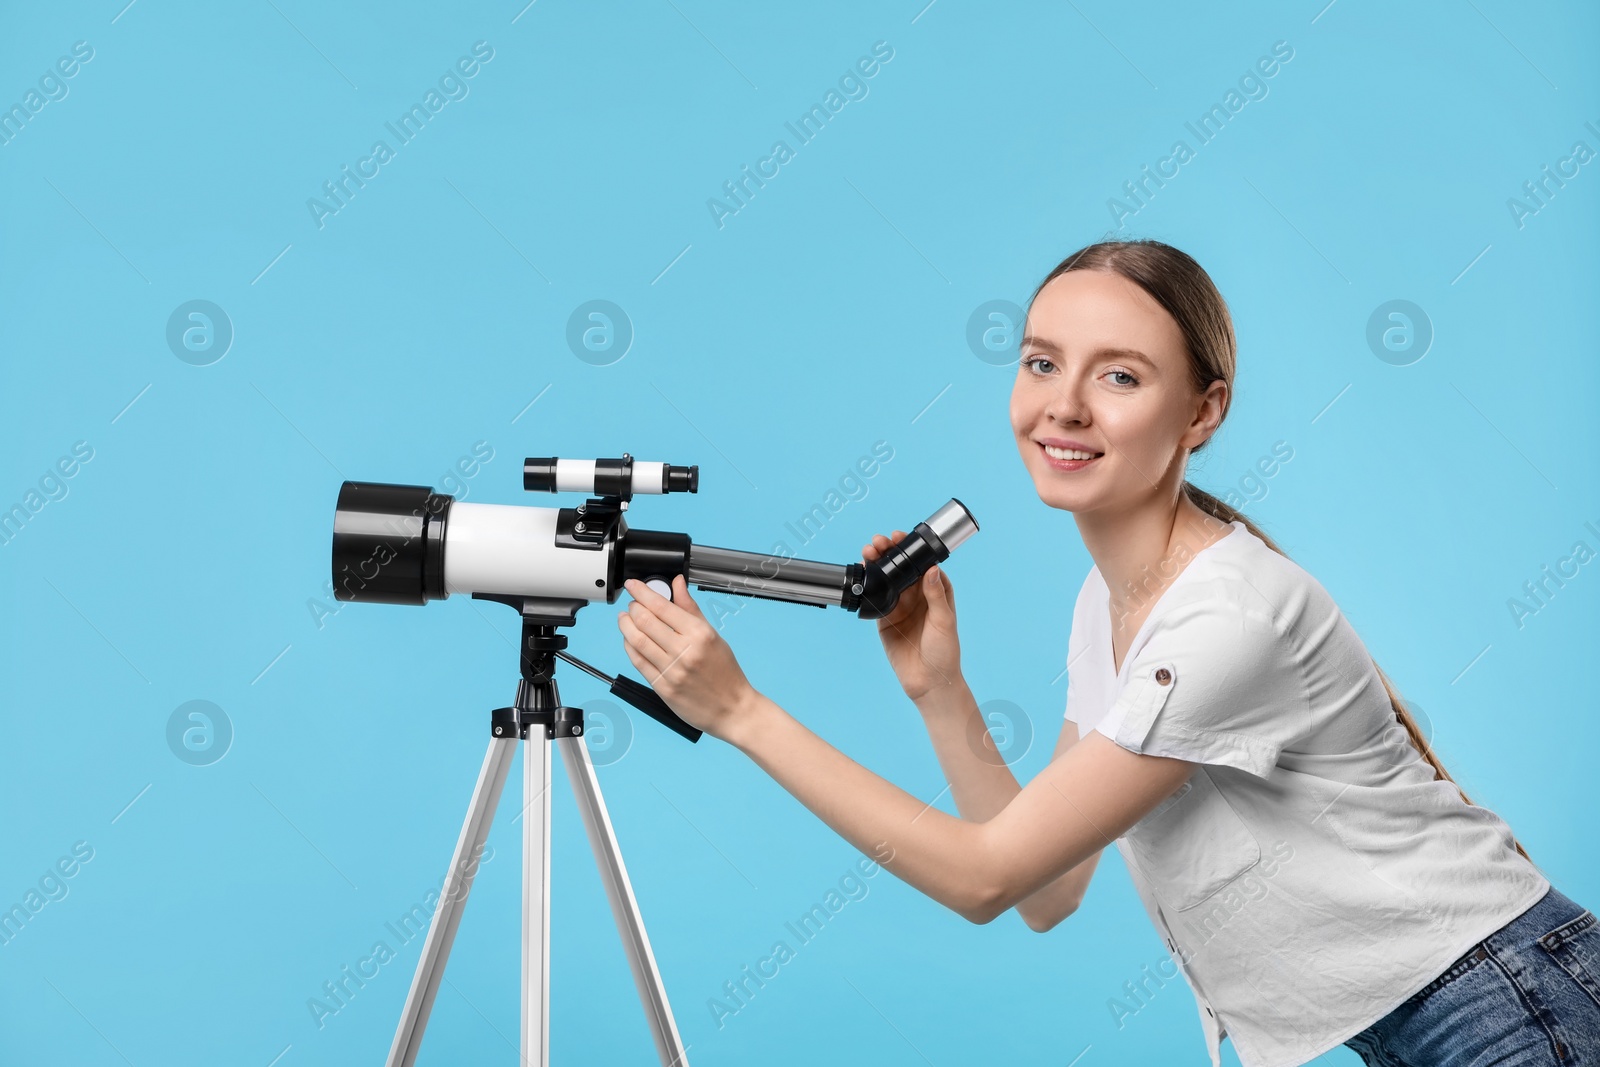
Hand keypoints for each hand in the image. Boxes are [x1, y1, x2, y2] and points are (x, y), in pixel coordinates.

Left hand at [616, 575, 760, 742]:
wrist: (731, 708)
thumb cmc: (725, 672)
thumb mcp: (712, 635)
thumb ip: (690, 608)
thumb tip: (677, 583)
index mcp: (700, 634)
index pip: (662, 606)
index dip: (642, 592)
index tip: (633, 586)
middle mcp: (685, 651)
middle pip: (645, 621)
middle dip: (633, 608)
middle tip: (632, 604)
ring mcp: (672, 671)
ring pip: (637, 640)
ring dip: (625, 625)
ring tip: (625, 619)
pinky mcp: (662, 687)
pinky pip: (638, 662)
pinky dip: (629, 646)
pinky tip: (629, 640)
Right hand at [863, 530, 961, 703]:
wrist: (929, 681)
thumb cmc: (945, 652)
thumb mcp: (944, 621)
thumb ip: (936, 595)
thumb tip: (932, 570)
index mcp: (936, 591)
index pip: (922, 563)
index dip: (911, 549)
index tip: (900, 538)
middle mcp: (917, 596)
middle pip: (901, 567)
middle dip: (889, 552)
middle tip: (878, 542)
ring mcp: (900, 607)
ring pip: (886, 579)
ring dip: (877, 565)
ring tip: (868, 553)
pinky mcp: (886, 619)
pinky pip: (875, 599)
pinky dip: (868, 586)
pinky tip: (863, 574)